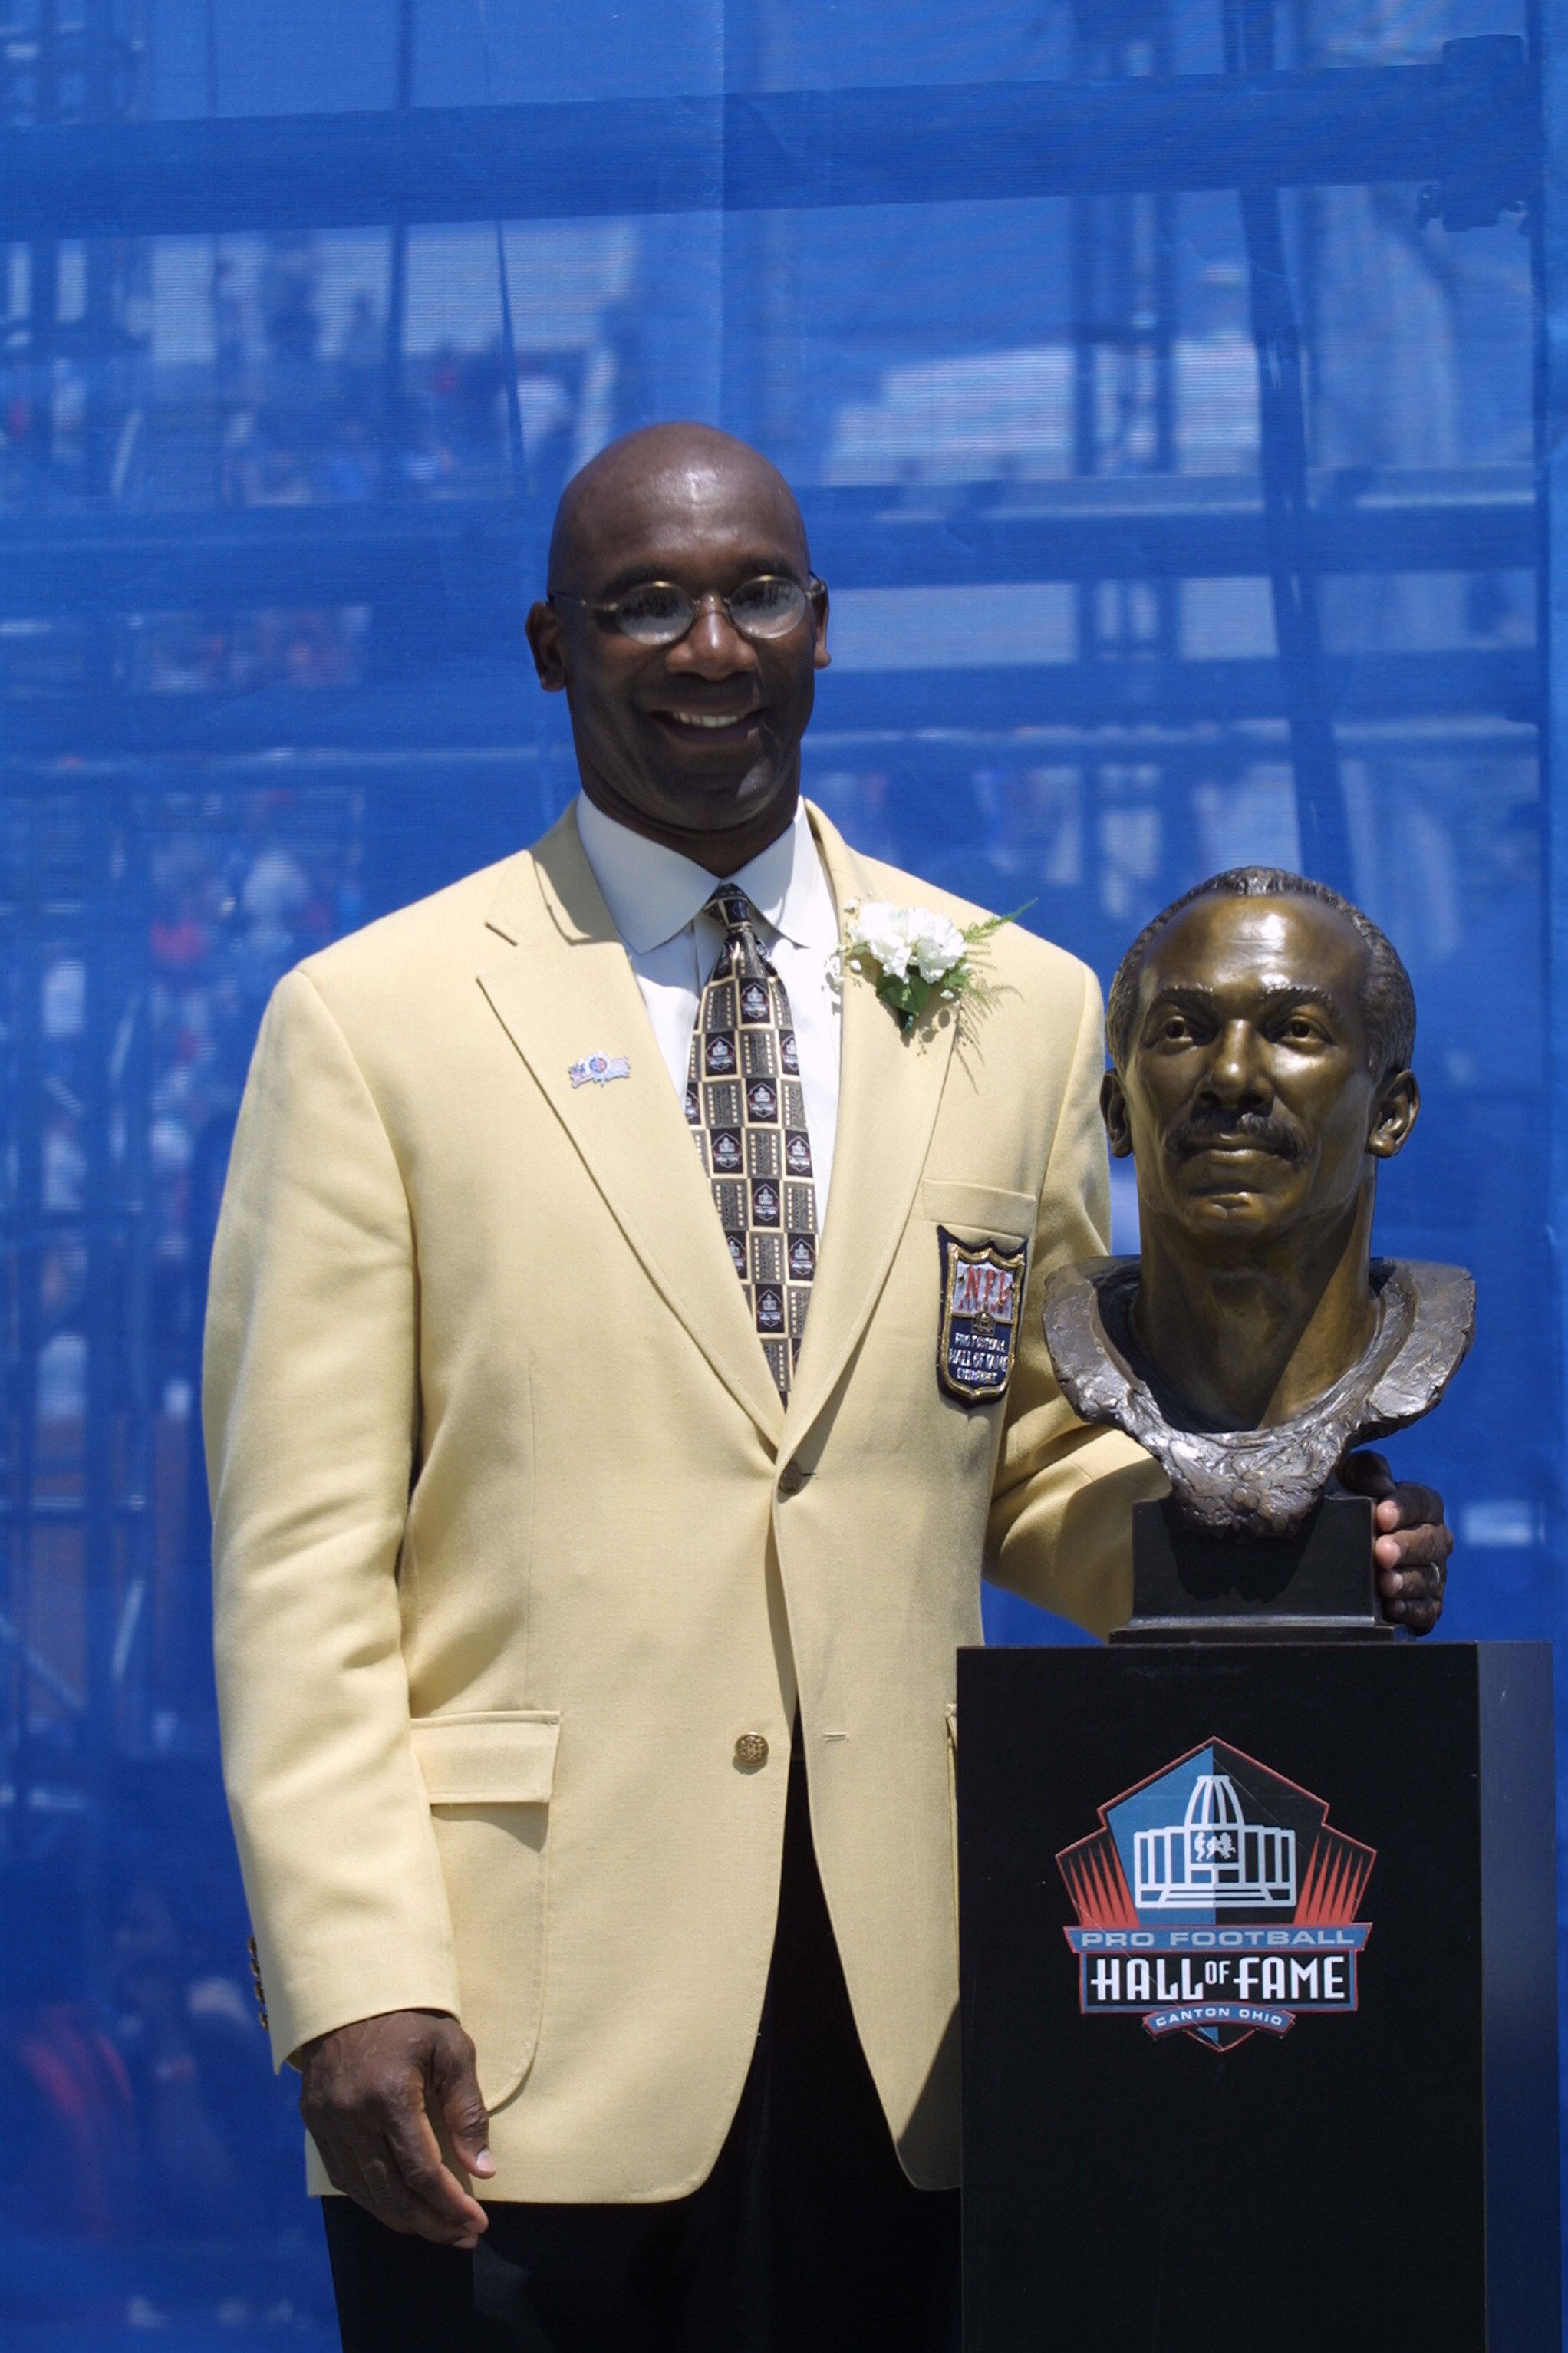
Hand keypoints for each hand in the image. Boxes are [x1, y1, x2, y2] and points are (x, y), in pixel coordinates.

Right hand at [299, 2009, 493, 2245]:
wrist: (351, 1989)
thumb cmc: (412, 2015)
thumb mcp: (452, 2050)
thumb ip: (468, 2111)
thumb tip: (483, 2170)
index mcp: (389, 2095)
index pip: (421, 2171)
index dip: (450, 2204)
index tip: (477, 2222)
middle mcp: (351, 2116)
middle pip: (391, 2193)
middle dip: (431, 2223)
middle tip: (462, 2237)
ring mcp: (326, 2121)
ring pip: (363, 2193)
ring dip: (402, 2219)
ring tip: (436, 2229)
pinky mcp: (313, 2121)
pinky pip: (342, 2177)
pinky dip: (372, 2199)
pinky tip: (398, 2205)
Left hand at [1339, 1449, 1450, 1635]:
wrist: (1338, 1550)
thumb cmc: (1349, 1502)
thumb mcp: (1350, 1479)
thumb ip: (1367, 1470)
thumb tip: (1382, 1485)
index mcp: (1422, 1505)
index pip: (1422, 1502)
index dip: (1404, 1508)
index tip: (1382, 1515)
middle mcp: (1435, 1539)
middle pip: (1430, 1542)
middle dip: (1406, 1547)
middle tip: (1382, 1552)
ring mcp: (1433, 1573)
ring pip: (1428, 1578)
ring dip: (1406, 1581)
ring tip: (1384, 1583)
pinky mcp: (1427, 1605)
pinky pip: (1427, 1610)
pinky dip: (1411, 1610)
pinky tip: (1392, 1608)